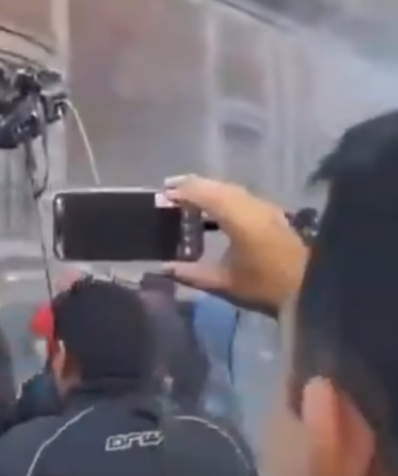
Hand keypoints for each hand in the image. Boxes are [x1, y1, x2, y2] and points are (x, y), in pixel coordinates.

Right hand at [161, 175, 307, 315]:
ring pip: (231, 190)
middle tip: (171, 191)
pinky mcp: (273, 215)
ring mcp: (266, 209)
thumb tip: (163, 269)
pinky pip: (242, 198)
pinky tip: (215, 212)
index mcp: (238, 218)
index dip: (182, 191)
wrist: (313, 289)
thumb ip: (190, 274)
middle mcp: (252, 206)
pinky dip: (223, 198)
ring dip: (209, 191)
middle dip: (193, 186)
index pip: (204, 194)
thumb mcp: (223, 283)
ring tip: (189, 199)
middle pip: (218, 187)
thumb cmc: (265, 286)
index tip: (163, 195)